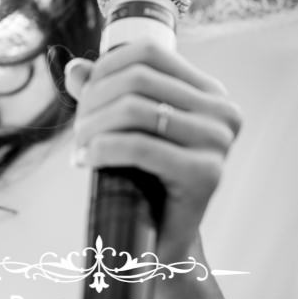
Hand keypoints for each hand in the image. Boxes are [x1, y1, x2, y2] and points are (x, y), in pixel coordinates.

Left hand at [64, 41, 242, 263]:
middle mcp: (223, 111)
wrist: (164, 245)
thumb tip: (74, 69)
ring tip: (80, 146)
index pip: (149, 53)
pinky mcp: (206, 174)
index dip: (105, 67)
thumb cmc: (146, 183)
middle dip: (94, 100)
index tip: (83, 96)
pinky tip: (87, 160)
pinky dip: (103, 149)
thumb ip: (105, 95)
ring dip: (93, 124)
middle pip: (138, 79)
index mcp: (211, 93)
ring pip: (135, 109)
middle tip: (77, 130)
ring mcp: (219, 142)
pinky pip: (139, 146)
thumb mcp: (128, 130)